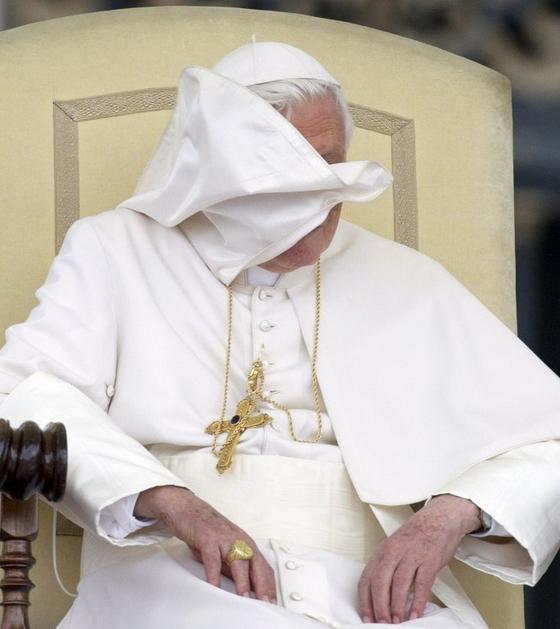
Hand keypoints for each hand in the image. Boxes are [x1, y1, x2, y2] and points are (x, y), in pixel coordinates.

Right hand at [135, 485, 276, 602]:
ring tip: (245, 598)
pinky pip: (213, 558)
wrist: (188, 508)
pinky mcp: (208, 537)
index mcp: (245, 543)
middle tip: (266, 602)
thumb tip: (245, 587)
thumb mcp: (224, 550)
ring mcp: (224, 538)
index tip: (272, 599)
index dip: (269, 584)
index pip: (263, 566)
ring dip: (242, 581)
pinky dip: (214, 573)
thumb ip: (234, 567)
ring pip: (238, 560)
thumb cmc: (207, 529)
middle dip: (262, 585)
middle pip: (256, 564)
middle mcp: (239, 540)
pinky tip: (214, 585)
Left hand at [358, 494, 480, 623]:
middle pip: (380, 582)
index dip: (365, 601)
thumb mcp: (394, 549)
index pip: (366, 579)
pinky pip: (422, 583)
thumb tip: (380, 599)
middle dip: (379, 607)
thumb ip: (386, 570)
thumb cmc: (415, 537)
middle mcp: (393, 552)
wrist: (438, 518)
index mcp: (381, 552)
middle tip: (383, 624)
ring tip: (397, 623)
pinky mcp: (429, 559)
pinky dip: (418, 601)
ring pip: (399, 583)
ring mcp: (411, 555)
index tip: (367, 618)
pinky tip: (416, 614)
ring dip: (397, 606)